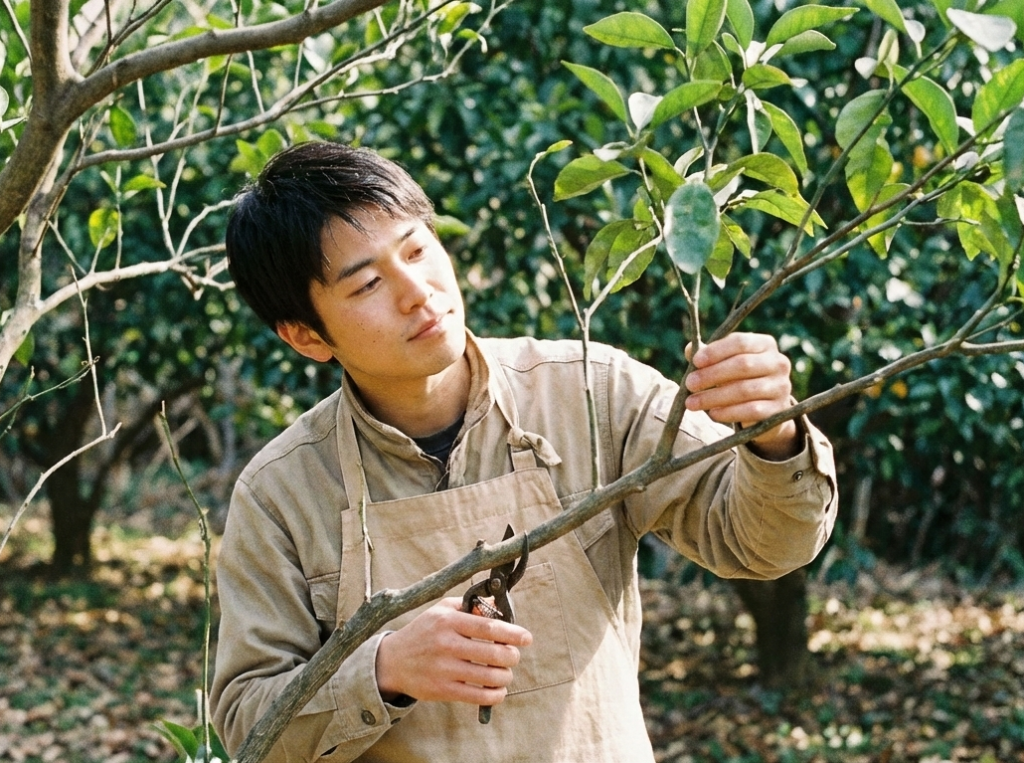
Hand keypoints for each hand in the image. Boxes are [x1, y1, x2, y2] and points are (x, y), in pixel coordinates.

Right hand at [375, 597, 531, 704]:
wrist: (393, 661)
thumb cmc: (423, 631)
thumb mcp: (442, 610)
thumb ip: (469, 605)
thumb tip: (497, 605)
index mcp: (448, 621)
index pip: (489, 627)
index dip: (513, 633)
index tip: (526, 638)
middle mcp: (446, 644)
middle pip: (493, 653)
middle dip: (512, 656)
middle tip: (514, 656)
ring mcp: (444, 669)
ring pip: (489, 676)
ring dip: (505, 676)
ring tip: (505, 673)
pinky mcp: (442, 690)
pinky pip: (477, 696)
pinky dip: (495, 695)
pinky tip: (498, 690)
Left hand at [684, 332, 799, 460]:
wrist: (765, 409)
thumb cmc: (738, 378)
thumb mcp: (724, 363)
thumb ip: (708, 356)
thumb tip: (690, 349)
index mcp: (765, 344)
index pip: (740, 342)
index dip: (716, 351)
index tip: (695, 361)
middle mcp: (778, 363)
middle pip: (743, 365)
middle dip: (712, 375)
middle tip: (689, 384)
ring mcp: (782, 387)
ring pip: (745, 390)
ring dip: (714, 396)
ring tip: (692, 403)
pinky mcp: (780, 410)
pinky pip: (752, 411)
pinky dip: (729, 412)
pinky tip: (712, 413)